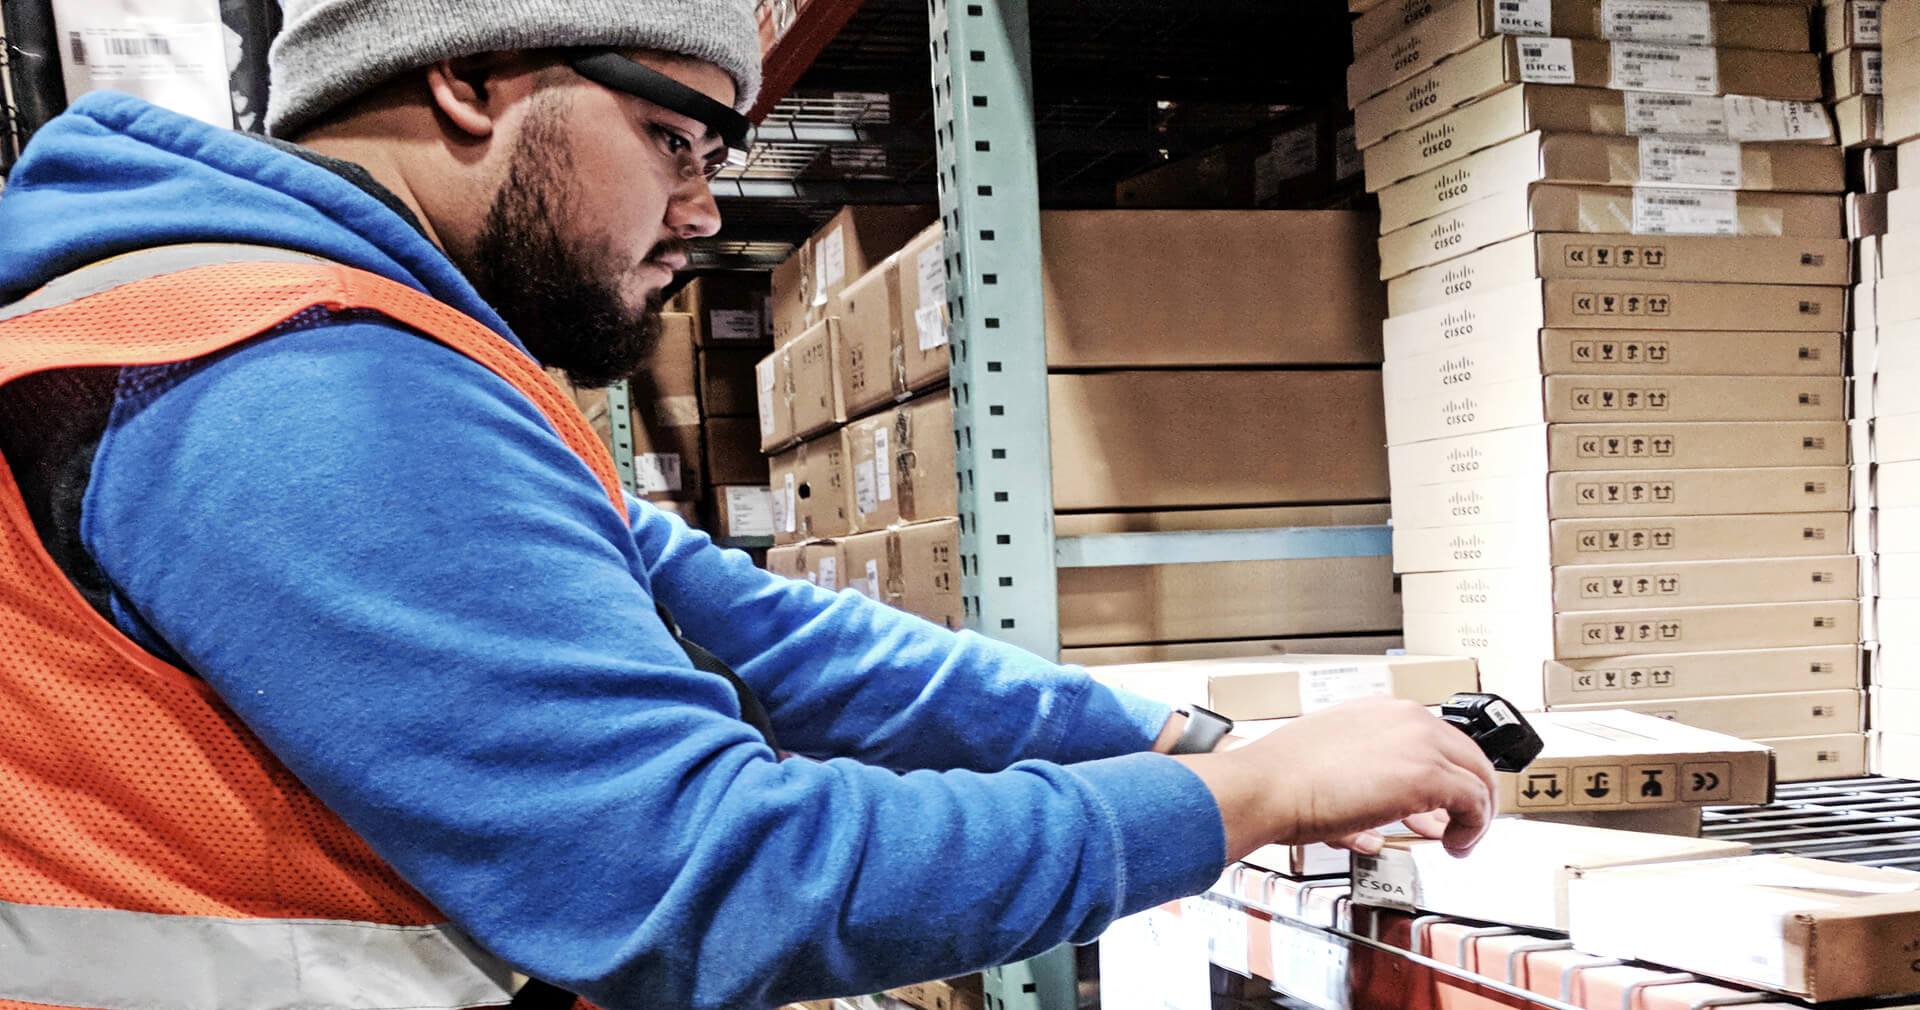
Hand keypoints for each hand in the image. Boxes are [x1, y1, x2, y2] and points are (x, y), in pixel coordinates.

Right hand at [1172, 697, 1496, 860]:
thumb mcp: (1332, 762)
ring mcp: (1418, 743)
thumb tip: (1388, 814)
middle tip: (1460, 824)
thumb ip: (1368, 778)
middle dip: (1470, 795)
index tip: (1441, 804)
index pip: (1437, 740)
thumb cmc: (1282, 779)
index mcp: (1381, 711)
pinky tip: (1454, 845)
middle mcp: (1406, 718)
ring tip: (1459, 840)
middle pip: (1468, 755)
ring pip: (1478, 778)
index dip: (1446, 777)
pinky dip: (1472, 828)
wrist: (1266, 786)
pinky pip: (1475, 802)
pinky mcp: (1426, 774)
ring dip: (1474, 815)